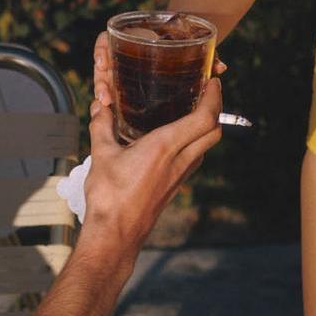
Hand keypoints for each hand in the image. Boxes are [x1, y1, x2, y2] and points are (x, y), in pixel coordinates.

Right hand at [81, 32, 223, 252]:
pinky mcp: (175, 186)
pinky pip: (194, 158)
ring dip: (207, 127)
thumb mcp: (101, 155)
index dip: (214, 97)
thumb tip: (99, 106)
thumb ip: (102, 126)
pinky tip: (176, 139)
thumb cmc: (109, 196)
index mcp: (164, 147)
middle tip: (207, 92)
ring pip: (206, 146)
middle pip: (213, 131)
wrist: (116, 234)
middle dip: (216, 108)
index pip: (205, 118)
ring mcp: (180, 175)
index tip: (214, 81)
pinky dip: (195, 143)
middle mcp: (179, 160)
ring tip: (193, 111)